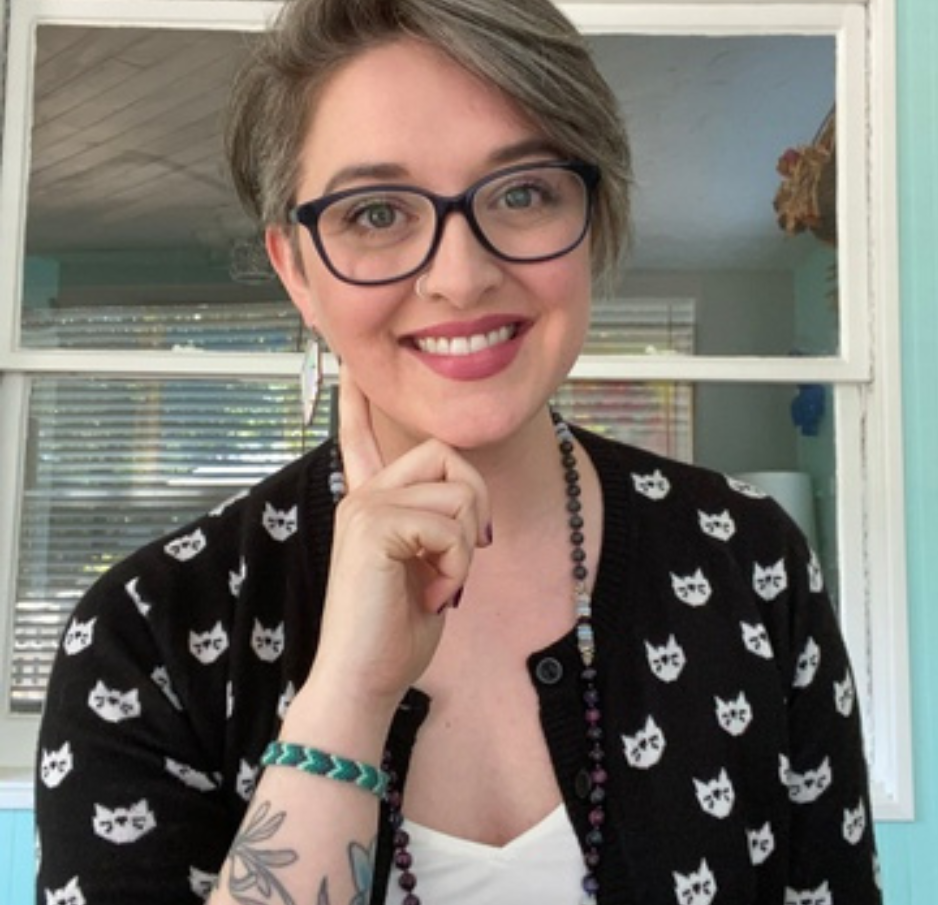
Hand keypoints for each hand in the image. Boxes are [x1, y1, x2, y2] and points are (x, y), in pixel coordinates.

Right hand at [307, 363, 491, 716]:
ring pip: (458, 490)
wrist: (364, 681)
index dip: (359, 402)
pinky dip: (457, 566)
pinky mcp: (373, 525)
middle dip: (475, 503)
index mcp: (371, 505)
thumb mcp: (424, 570)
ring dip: (465, 549)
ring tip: (437, 586)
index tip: (351, 367)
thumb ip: (435, 529)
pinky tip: (432, 595)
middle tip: (459, 558)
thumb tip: (464, 505)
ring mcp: (365, 506)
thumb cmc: (394, 634)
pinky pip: (450, 526)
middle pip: (446, 454)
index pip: (362, 438)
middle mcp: (363, 496)